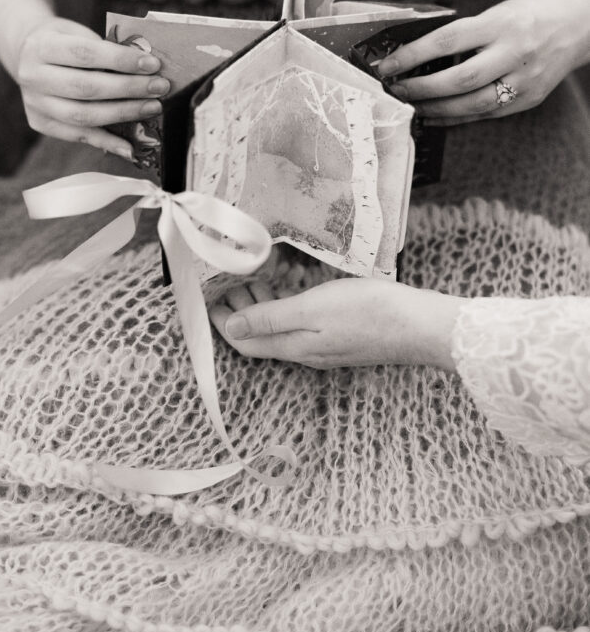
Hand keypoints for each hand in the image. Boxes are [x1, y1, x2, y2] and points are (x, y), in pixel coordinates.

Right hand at [15, 18, 170, 156]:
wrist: (28, 54)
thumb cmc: (64, 41)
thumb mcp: (78, 33)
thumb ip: (105, 50)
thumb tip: (146, 70)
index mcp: (42, 47)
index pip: (85, 54)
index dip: (121, 60)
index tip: (152, 65)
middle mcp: (33, 77)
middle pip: (86, 88)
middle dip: (128, 89)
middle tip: (159, 88)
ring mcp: (35, 104)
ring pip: (83, 116)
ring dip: (123, 114)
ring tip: (151, 109)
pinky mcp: (41, 124)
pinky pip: (78, 136)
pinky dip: (106, 142)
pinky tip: (130, 147)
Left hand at [209, 276, 462, 370]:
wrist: (421, 325)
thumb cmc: (369, 312)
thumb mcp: (312, 308)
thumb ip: (270, 318)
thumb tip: (231, 328)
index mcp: (295, 347)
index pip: (245, 343)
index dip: (223, 323)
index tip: (211, 298)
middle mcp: (306, 352)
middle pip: (261, 337)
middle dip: (240, 311)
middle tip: (229, 282)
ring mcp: (326, 346)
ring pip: (282, 329)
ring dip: (264, 306)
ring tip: (255, 279)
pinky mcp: (343, 336)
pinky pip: (303, 325)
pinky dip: (289, 306)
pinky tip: (293, 286)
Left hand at [376, 0, 580, 123]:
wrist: (575, 26)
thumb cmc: (524, 18)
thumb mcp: (495, 14)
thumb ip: (462, 34)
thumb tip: (413, 56)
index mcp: (502, 23)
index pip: (448, 41)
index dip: (413, 56)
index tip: (387, 66)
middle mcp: (516, 53)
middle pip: (461, 79)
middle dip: (421, 89)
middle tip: (395, 90)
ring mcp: (525, 80)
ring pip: (473, 105)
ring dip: (435, 109)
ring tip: (411, 106)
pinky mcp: (528, 100)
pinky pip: (485, 115)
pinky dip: (454, 119)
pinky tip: (432, 117)